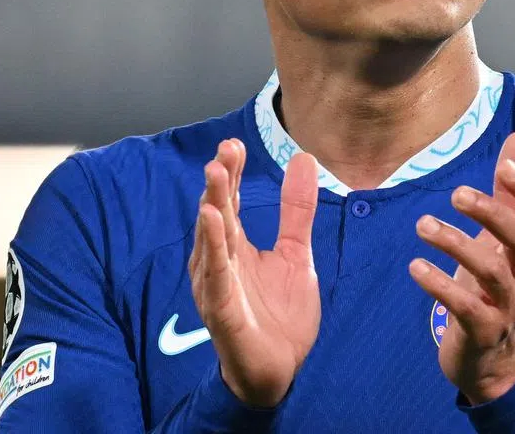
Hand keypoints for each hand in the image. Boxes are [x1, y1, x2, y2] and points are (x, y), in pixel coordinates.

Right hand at [188, 139, 320, 407]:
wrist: (282, 369)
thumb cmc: (280, 314)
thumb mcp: (295, 253)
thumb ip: (297, 210)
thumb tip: (303, 158)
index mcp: (237, 247)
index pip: (231, 203)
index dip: (232, 174)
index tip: (234, 144)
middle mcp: (220, 261)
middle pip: (218, 214)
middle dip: (220, 182)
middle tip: (223, 152)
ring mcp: (217, 285)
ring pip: (212, 240)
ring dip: (212, 206)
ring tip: (215, 174)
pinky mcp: (221, 310)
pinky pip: (217, 275)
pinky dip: (213, 248)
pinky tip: (211, 221)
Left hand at [409, 132, 514, 404]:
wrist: (493, 355)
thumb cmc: (496, 282)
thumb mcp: (503, 236)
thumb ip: (510, 189)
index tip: (506, 166)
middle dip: (492, 214)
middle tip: (456, 194)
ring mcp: (508, 306)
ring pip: (491, 272)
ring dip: (455, 244)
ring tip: (422, 226)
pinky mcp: (484, 330)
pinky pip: (465, 308)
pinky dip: (440, 285)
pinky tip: (415, 267)